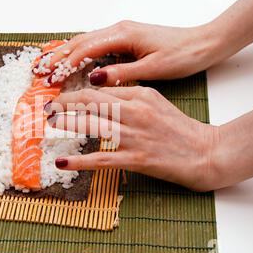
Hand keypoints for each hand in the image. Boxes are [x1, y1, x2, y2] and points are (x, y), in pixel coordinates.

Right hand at [46, 20, 221, 85]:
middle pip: (79, 41)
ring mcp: (120, 32)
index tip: (49, 78)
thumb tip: (93, 78)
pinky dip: (78, 52)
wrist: (201, 44)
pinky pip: (94, 44)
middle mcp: (118, 30)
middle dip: (57, 57)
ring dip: (65, 53)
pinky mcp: (124, 38)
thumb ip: (121, 72)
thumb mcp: (152, 68)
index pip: (85, 49)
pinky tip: (71, 60)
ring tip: (47, 66)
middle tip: (39, 71)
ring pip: (85, 41)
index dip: (65, 64)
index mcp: (123, 35)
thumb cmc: (181, 56)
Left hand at [48, 86, 218, 191]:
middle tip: (47, 106)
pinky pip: (102, 159)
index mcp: (140, 95)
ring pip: (93, 125)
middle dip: (65, 102)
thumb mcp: (156, 102)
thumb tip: (102, 91)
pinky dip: (80, 161)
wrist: (206, 152)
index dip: (76, 92)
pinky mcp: (137, 158)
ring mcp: (135, 136)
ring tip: (49, 123)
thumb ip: (130, 94)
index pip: (101, 90)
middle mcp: (135, 112)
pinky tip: (63, 162)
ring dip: (67, 123)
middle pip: (92, 102)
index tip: (61, 96)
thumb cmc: (180, 128)